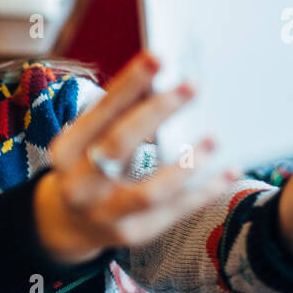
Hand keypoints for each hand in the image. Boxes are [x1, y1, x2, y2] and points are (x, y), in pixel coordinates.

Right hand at [35, 50, 238, 264]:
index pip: (99, 113)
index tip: (158, 58)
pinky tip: (226, 173)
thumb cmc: (88, 166)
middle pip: (119, 145)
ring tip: (213, 140)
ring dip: (184, 165)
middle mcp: (80, 184)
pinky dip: (203, 192)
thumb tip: (159, 79)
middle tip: (191, 86)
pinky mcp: (132, 234)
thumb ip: (119, 114)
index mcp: (66, 151)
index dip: (128, 85)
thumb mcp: (89, 140)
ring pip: (148, 192)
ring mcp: (104, 214)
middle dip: (156, 112)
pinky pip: (173, 213)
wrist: (68, 224)